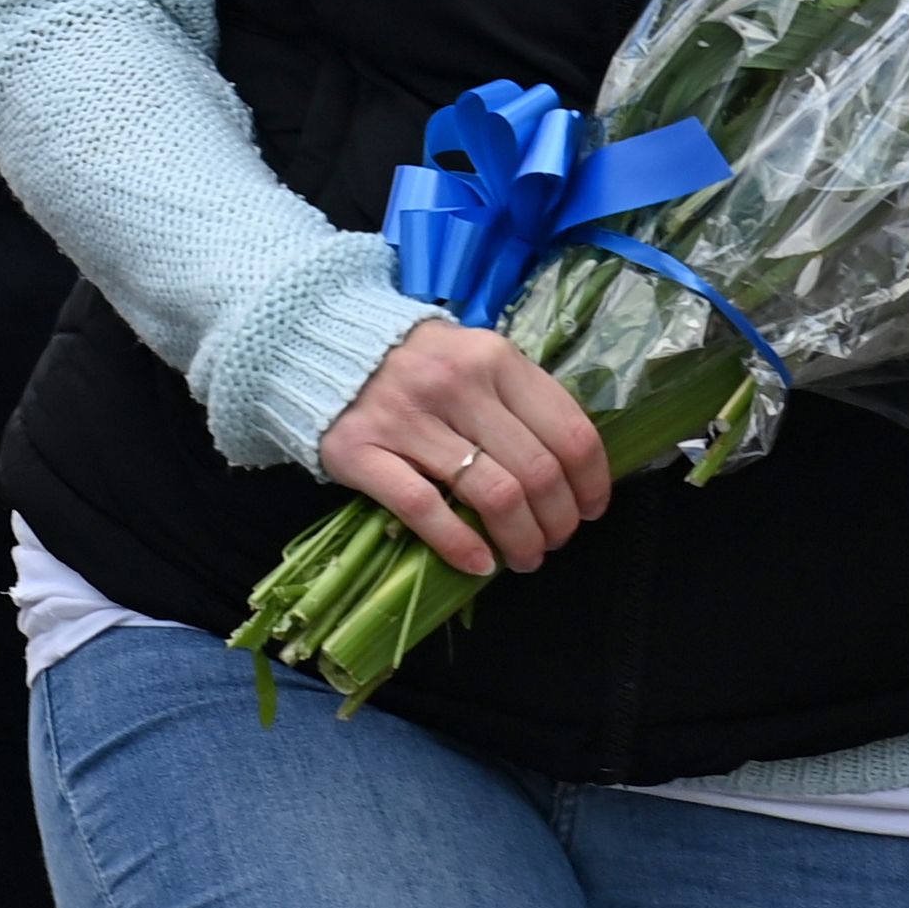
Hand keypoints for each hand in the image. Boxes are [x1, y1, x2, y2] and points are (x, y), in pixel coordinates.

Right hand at [316, 320, 611, 580]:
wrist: (317, 343)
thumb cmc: (415, 363)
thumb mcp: (475, 359)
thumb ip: (519, 399)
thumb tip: (573, 470)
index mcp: (494, 357)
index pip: (569, 431)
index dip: (591, 483)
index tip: (591, 510)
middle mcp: (455, 383)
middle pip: (536, 472)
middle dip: (557, 522)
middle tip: (553, 541)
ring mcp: (406, 417)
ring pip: (493, 495)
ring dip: (520, 541)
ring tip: (523, 557)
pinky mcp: (361, 451)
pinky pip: (424, 509)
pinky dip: (460, 545)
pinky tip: (478, 564)